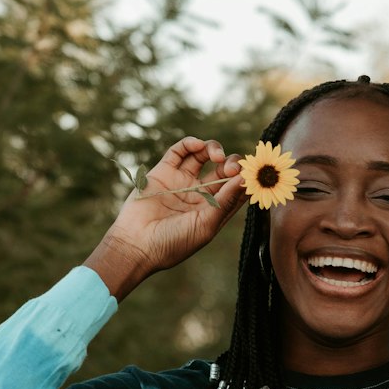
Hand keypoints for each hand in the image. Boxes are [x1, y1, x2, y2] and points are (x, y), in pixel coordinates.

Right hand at [97, 135, 247, 285]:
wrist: (137, 244)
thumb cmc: (174, 242)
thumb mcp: (206, 225)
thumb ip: (226, 201)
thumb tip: (245, 179)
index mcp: (213, 209)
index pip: (236, 188)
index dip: (246, 178)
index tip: (252, 173)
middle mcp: (199, 194)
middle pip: (223, 169)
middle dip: (231, 163)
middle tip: (230, 168)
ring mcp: (181, 181)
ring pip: (203, 155)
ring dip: (214, 149)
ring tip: (215, 156)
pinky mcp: (163, 172)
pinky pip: (179, 152)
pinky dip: (190, 144)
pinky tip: (198, 146)